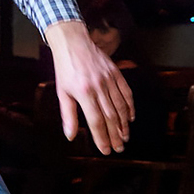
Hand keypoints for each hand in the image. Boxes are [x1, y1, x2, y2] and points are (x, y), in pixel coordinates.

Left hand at [46, 20, 131, 153]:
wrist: (73, 43)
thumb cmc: (66, 68)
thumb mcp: (62, 92)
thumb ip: (68, 115)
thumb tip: (70, 135)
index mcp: (84, 93)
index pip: (95, 121)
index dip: (102, 138)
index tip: (106, 150)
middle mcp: (99, 87)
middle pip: (110, 117)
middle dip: (115, 135)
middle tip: (119, 148)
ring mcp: (109, 79)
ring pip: (120, 106)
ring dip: (124, 124)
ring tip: (125, 137)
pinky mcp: (116, 73)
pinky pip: (126, 92)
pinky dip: (130, 106)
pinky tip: (130, 117)